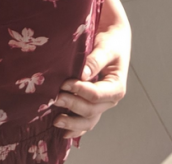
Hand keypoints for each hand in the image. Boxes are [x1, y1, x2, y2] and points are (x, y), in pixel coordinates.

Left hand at [53, 23, 129, 138]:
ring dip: (72, 123)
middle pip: (91, 110)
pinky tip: (63, 132)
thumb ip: (95, 60)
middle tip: (55, 98)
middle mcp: (109, 99)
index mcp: (116, 86)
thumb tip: (83, 74)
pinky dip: (75, 128)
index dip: (80, 91)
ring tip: (56, 121)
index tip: (65, 83)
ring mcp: (101, 104)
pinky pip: (85, 120)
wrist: (113, 38)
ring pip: (88, 121)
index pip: (96, 95)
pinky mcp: (92, 104)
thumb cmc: (111, 41)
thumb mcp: (106, 47)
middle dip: (72, 105)